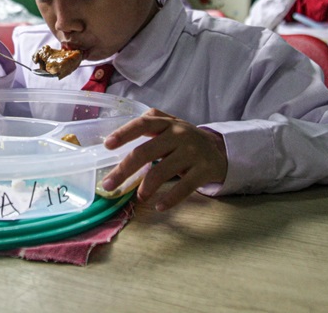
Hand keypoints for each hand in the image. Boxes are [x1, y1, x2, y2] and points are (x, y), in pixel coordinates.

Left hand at [101, 109, 227, 210]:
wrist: (220, 151)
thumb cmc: (187, 140)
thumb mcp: (171, 125)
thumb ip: (150, 121)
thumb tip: (118, 132)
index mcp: (168, 123)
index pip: (143, 124)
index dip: (124, 133)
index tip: (107, 145)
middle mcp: (179, 135)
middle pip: (146, 152)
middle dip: (124, 169)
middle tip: (108, 185)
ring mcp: (193, 152)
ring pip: (162, 171)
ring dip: (146, 187)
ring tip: (139, 197)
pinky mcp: (204, 170)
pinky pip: (184, 187)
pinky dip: (170, 199)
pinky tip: (159, 207)